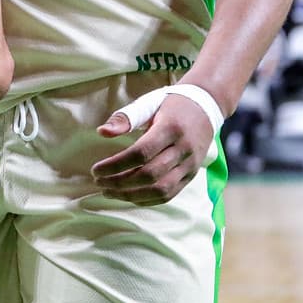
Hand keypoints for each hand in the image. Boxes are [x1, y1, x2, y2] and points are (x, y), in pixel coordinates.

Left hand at [91, 92, 216, 205]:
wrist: (206, 107)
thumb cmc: (171, 104)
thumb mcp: (149, 103)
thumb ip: (126, 117)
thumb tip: (101, 132)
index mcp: (170, 128)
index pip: (140, 153)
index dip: (116, 165)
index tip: (96, 170)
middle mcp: (182, 149)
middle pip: (149, 175)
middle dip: (120, 183)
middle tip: (99, 183)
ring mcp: (189, 165)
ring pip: (160, 190)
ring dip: (131, 195)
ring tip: (109, 192)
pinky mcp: (191, 175)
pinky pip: (169, 195)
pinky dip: (147, 199)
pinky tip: (128, 196)